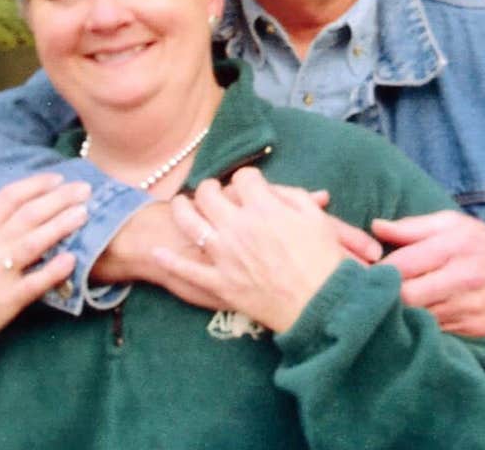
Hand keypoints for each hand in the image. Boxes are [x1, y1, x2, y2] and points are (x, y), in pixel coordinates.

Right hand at [0, 175, 87, 350]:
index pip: (8, 198)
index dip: (35, 185)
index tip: (58, 178)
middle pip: (27, 216)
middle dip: (58, 199)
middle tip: (85, 189)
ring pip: (34, 243)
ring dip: (60, 227)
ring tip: (84, 213)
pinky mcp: (8, 299)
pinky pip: (35, 283)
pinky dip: (53, 271)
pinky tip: (72, 259)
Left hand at [96, 185, 380, 311]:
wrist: (322, 306)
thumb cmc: (326, 262)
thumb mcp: (318, 221)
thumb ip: (297, 199)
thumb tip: (275, 192)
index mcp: (265, 209)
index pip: (244, 178)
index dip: (247, 178)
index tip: (250, 184)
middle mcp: (238, 227)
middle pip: (210, 195)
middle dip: (210, 188)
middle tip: (212, 191)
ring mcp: (225, 255)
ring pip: (190, 224)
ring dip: (181, 210)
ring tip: (180, 205)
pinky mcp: (219, 283)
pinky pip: (186, 270)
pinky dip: (169, 261)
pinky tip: (158, 252)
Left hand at [373, 212, 484, 336]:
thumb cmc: (484, 247)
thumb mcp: (454, 225)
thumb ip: (413, 227)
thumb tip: (376, 227)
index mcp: (455, 246)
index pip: (400, 265)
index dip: (376, 271)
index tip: (366, 272)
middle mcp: (464, 278)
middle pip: (406, 297)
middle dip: (386, 296)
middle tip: (374, 293)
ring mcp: (470, 308)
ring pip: (419, 319)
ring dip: (402, 314)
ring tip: (393, 305)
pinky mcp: (474, 331)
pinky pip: (436, 333)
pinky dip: (422, 327)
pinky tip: (418, 319)